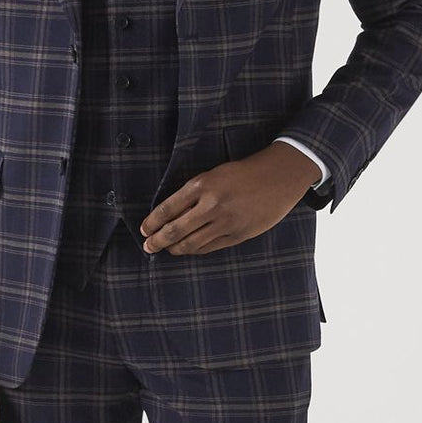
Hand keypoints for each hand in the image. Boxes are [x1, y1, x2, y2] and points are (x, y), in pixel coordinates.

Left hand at [139, 142, 321, 254]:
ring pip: (192, 243)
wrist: (278, 176)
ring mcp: (226, 222)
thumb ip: (194, 193)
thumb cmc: (243, 172)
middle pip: (176, 230)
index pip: (168, 208)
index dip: (153, 222)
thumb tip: (171, 213)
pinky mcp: (239, 234)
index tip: (143, 230)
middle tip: (148, 246)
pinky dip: (195, 250)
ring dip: (175, 248)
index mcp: (202, 185)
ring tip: (166, 250)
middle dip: (158, 241)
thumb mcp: (214, 174)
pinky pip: (210, 247)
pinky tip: (188, 249)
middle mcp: (212, 205)